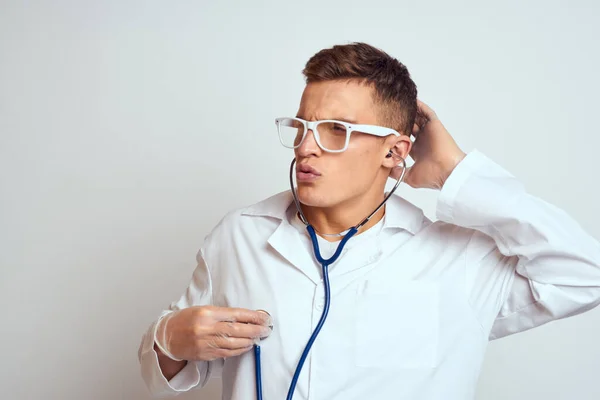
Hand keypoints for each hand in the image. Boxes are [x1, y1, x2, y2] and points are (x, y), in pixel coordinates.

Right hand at [154, 306, 272, 361]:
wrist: (167, 337)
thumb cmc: (185, 320)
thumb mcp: (202, 309)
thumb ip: (222, 313)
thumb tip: (245, 316)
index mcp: (206, 313)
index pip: (235, 314)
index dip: (252, 316)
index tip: (263, 317)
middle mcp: (206, 328)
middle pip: (236, 329)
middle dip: (255, 329)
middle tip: (266, 329)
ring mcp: (205, 342)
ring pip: (233, 343)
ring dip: (249, 340)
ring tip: (259, 337)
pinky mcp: (205, 354)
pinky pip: (226, 353)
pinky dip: (239, 350)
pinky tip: (247, 346)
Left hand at [391, 100, 465, 189]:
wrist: (448, 171)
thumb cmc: (432, 176)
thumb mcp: (410, 176)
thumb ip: (397, 172)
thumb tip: (385, 170)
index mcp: (417, 151)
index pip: (403, 139)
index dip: (394, 135)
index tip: (382, 131)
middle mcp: (422, 140)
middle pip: (409, 126)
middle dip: (399, 121)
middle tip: (386, 114)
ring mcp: (428, 132)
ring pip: (417, 118)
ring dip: (408, 111)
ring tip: (396, 104)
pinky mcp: (434, 125)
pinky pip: (426, 112)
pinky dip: (420, 106)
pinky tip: (411, 100)